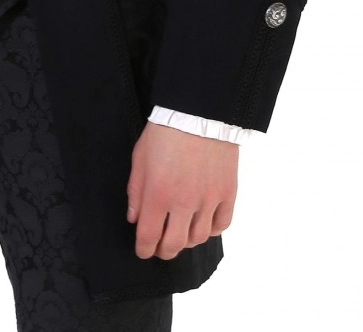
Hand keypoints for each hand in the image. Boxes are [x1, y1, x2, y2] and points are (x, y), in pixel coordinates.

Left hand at [126, 122, 237, 258]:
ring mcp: (208, 199)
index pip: (149, 237)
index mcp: (158, 194)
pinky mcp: (227, 193)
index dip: (144, 250)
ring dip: (187, 240)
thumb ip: (136, 191)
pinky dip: (211, 229)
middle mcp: (184, 202)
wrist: (198, 111)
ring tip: (181, 231)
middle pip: (174, 245)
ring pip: (198, 239)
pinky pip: (222, 225)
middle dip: (163, 251)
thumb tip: (134, 218)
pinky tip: (203, 222)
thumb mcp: (140, 157)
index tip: (143, 250)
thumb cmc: (165, 131)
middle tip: (160, 247)